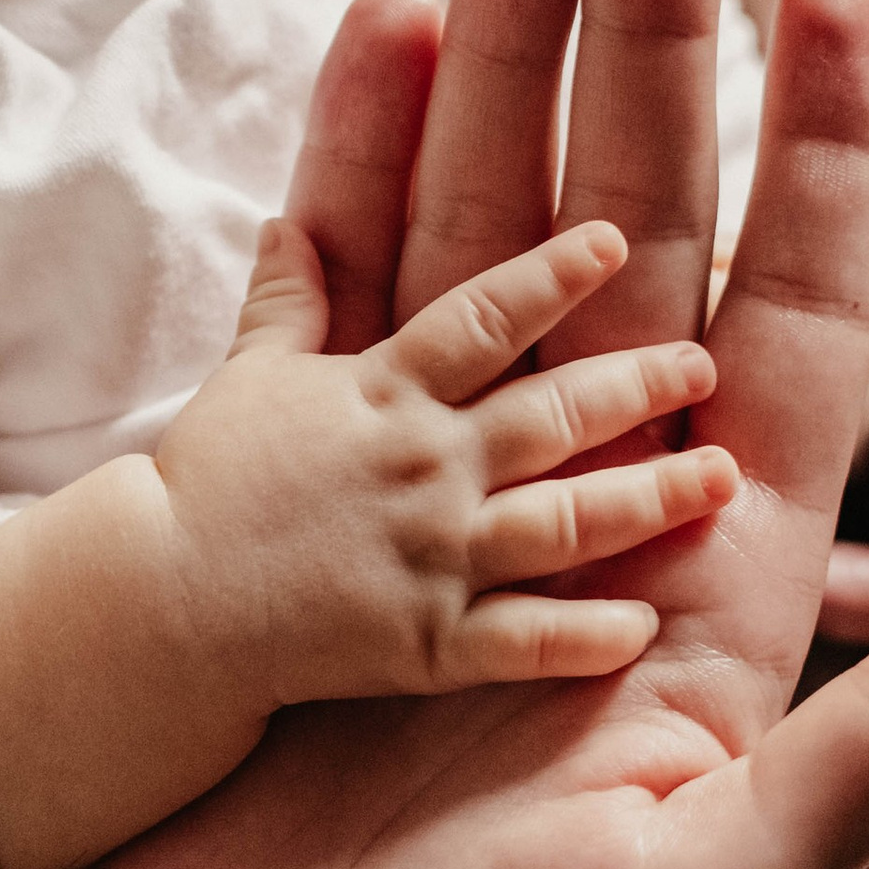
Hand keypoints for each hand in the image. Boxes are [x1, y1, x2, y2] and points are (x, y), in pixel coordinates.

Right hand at [0, 0, 868, 868]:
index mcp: (730, 592)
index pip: (812, 327)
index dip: (834, 156)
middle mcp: (609, 510)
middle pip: (649, 225)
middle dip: (658, 41)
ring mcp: (462, 495)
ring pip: (498, 227)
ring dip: (510, 57)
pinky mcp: (332, 509)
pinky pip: (345, 297)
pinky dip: (354, 163)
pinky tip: (364, 27)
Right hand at [165, 211, 732, 700]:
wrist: (148, 611)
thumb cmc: (199, 491)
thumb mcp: (243, 379)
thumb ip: (287, 304)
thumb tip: (286, 222)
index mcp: (381, 397)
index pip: (481, 320)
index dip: (552, 277)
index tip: (617, 240)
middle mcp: (419, 469)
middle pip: (550, 415)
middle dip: (636, 383)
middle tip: (703, 361)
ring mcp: (427, 558)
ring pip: (560, 520)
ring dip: (645, 498)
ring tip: (720, 480)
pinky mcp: (421, 646)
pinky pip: (519, 641)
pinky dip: (580, 635)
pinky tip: (642, 624)